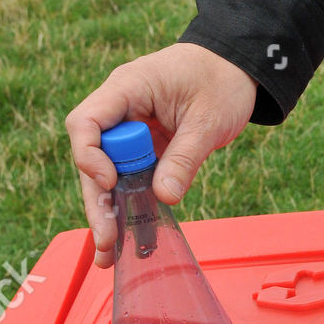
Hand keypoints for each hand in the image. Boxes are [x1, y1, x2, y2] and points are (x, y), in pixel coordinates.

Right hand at [65, 43, 257, 267]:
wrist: (236, 67)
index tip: (110, 183)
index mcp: (127, 88)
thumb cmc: (222, 81)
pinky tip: (129, 240)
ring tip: (108, 255)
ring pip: (108, 174)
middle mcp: (119, 110)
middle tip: (106, 240)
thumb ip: (185, 156)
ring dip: (109, 212)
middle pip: (93, 159)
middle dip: (97, 201)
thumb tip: (164, 198)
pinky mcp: (145, 148)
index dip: (90, 156)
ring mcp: (130, 130)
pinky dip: (131, 206)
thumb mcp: (209, 120)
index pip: (87, 123)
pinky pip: (131, 178)